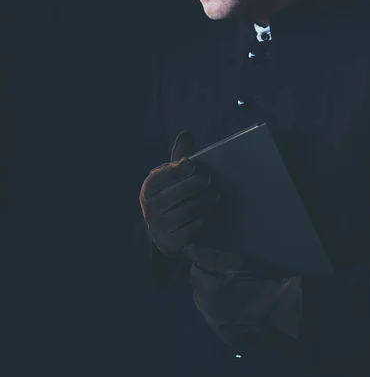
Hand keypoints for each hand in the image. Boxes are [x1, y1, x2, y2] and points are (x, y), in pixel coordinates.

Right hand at [139, 131, 219, 256]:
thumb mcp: (172, 177)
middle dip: (194, 185)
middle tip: (210, 179)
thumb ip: (180, 158)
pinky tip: (210, 211)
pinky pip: (191, 228)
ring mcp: (160, 227)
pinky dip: (202, 218)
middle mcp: (149, 209)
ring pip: (186, 211)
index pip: (160, 178)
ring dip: (203, 201)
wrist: (165, 231)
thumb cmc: (172, 195)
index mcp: (148, 190)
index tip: (192, 163)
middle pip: (175, 194)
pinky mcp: (172, 242)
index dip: (175, 170)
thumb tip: (187, 135)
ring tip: (215, 194)